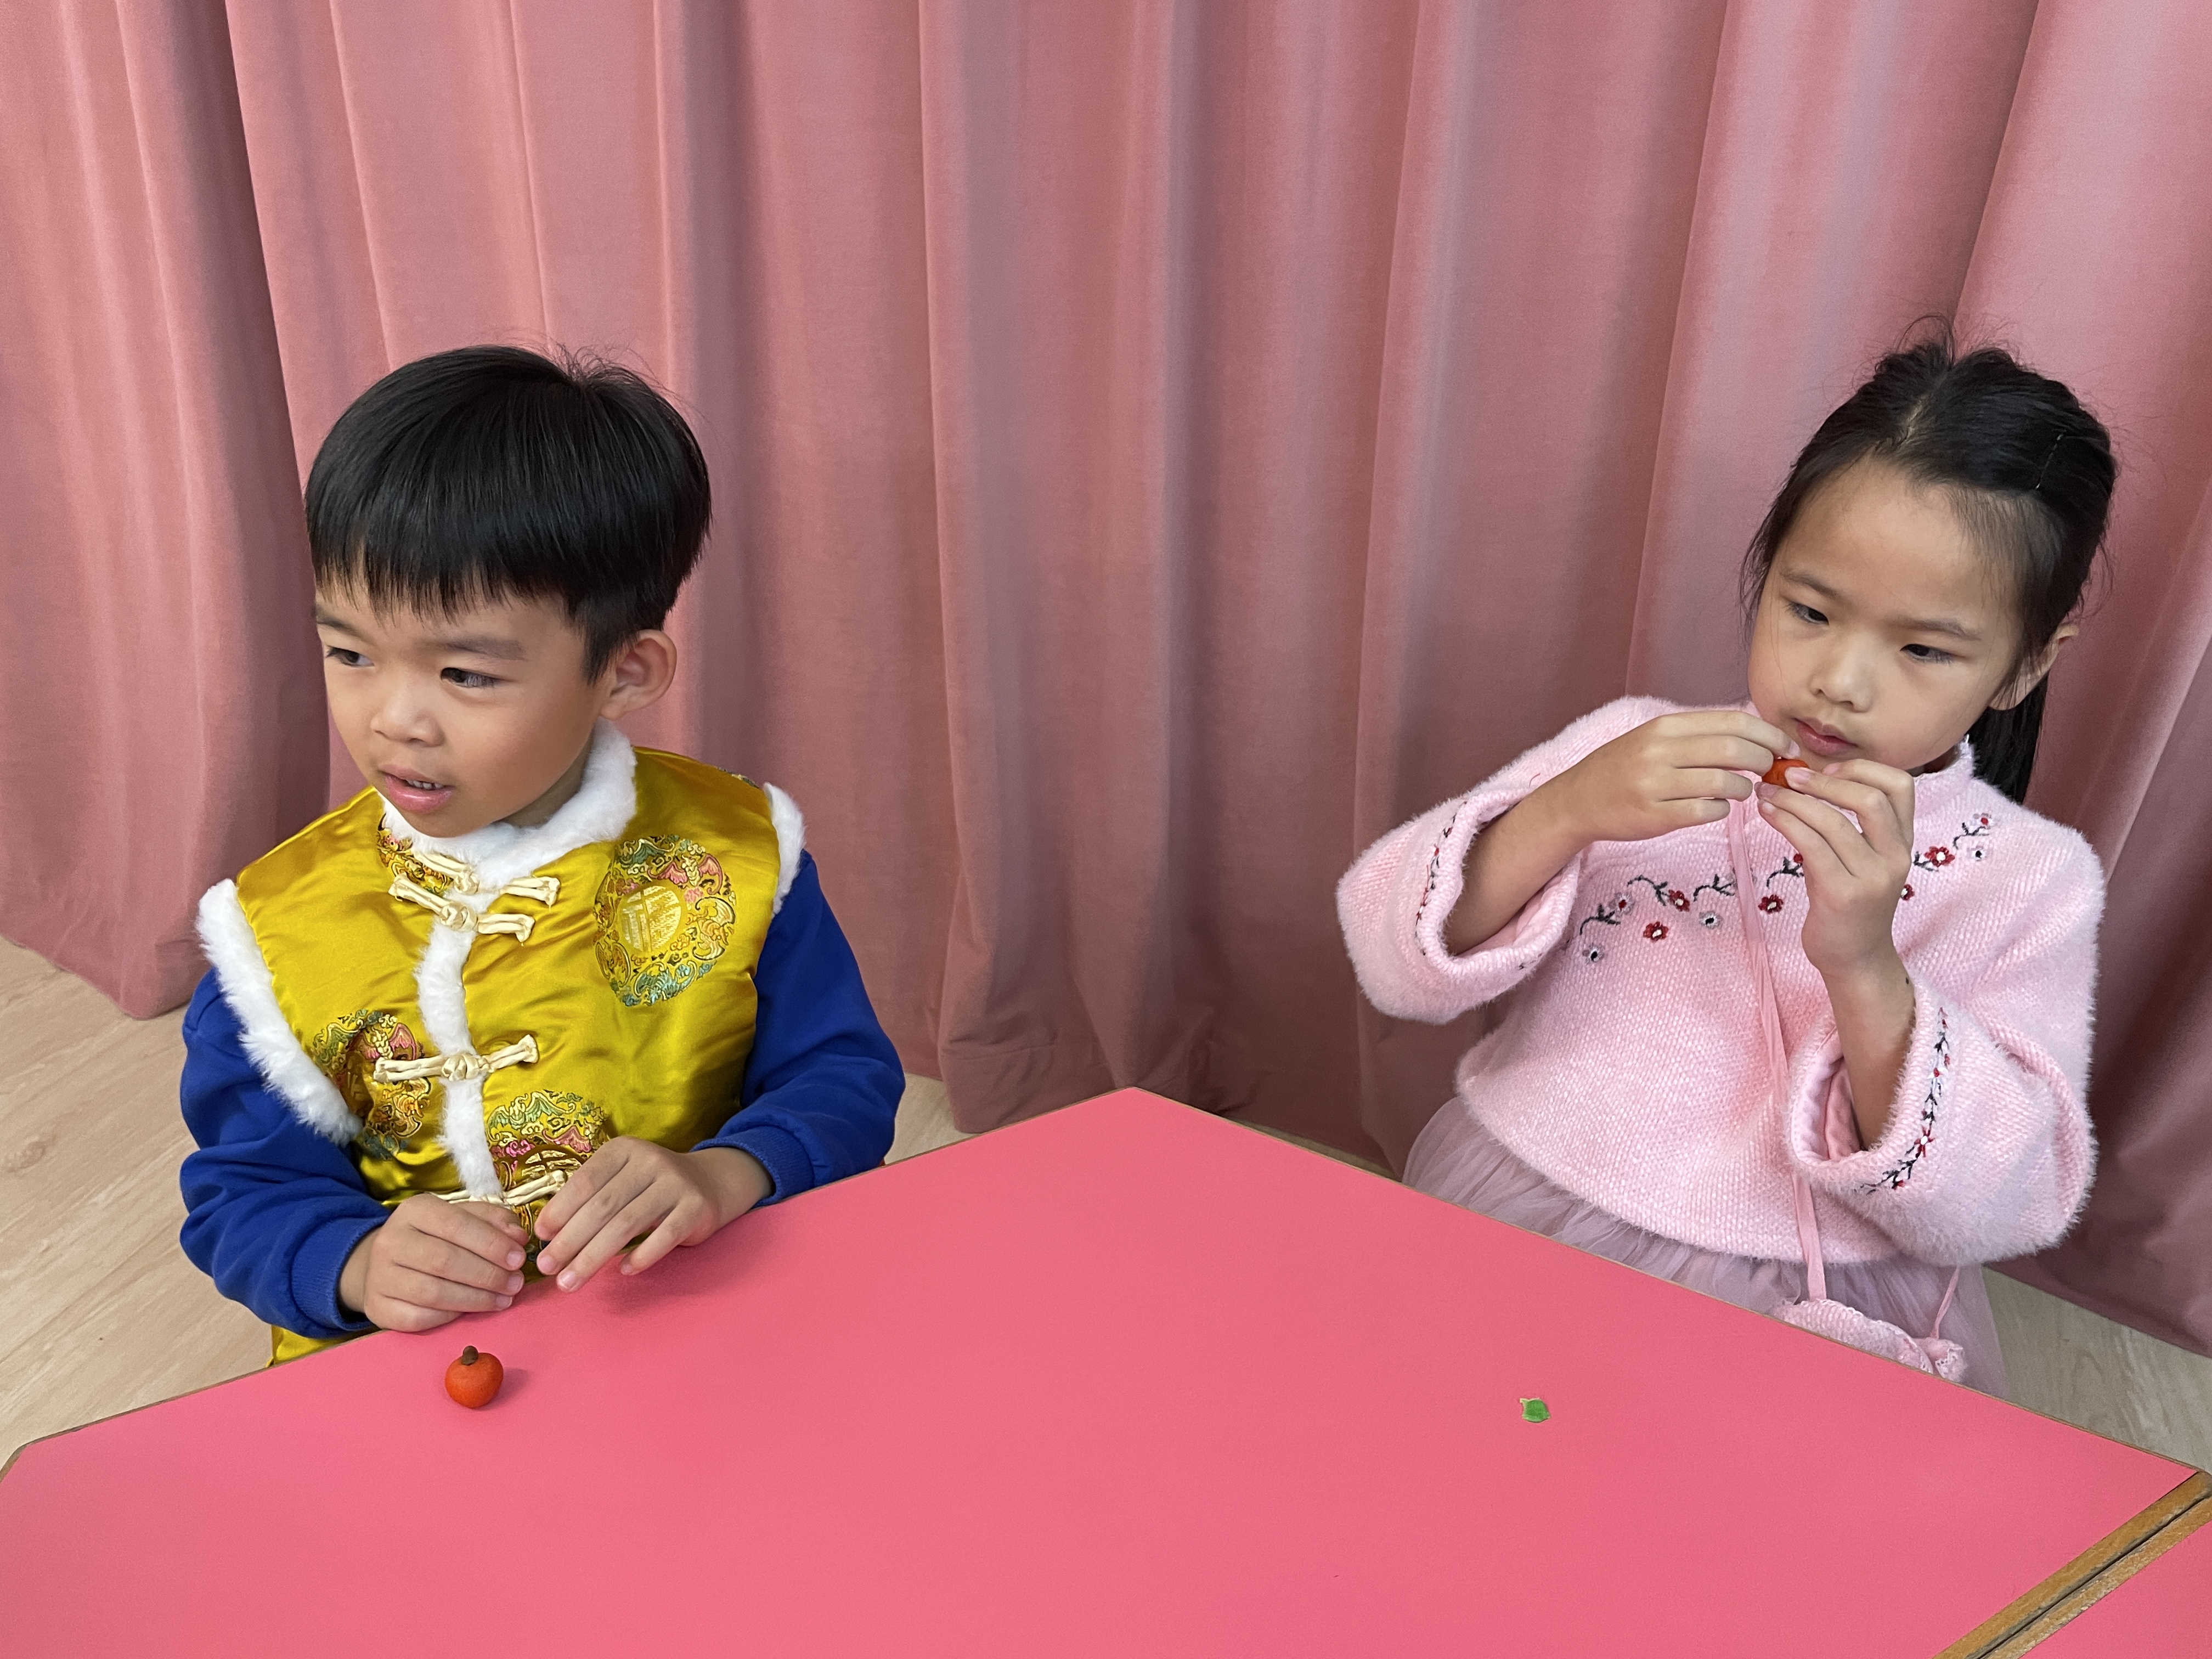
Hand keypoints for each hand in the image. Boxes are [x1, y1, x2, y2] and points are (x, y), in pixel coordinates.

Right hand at [337, 1195, 526, 1331]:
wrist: (384, 1264)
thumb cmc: (434, 1238)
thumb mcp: (462, 1218)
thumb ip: (493, 1222)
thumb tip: (518, 1237)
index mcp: (414, 1210)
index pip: (456, 1225)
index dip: (491, 1244)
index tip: (518, 1258)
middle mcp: (391, 1241)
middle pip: (444, 1260)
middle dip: (487, 1274)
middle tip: (515, 1283)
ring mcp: (380, 1276)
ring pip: (432, 1292)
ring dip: (475, 1299)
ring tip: (503, 1300)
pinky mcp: (378, 1307)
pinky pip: (417, 1318)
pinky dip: (449, 1317)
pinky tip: (471, 1312)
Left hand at [532, 1140, 769, 1290]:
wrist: (710, 1182)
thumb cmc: (651, 1187)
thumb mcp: (622, 1179)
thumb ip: (591, 1198)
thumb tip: (547, 1234)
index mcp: (624, 1150)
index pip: (585, 1181)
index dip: (559, 1210)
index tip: (539, 1237)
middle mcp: (650, 1161)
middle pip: (602, 1206)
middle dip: (570, 1241)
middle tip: (547, 1268)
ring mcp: (676, 1183)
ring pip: (627, 1224)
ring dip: (593, 1257)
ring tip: (570, 1282)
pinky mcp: (697, 1207)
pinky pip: (664, 1236)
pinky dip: (641, 1256)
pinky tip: (623, 1271)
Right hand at [1550, 711, 1794, 845]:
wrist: (1577, 800)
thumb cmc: (1623, 768)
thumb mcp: (1655, 739)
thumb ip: (1698, 735)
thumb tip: (1756, 738)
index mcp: (1665, 726)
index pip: (1733, 721)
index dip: (1769, 734)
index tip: (1785, 747)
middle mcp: (1659, 751)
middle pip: (1734, 749)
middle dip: (1764, 761)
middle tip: (1771, 771)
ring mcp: (1655, 784)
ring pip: (1724, 783)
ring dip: (1744, 789)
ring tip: (1741, 791)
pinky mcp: (1654, 816)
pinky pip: (1706, 812)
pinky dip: (1721, 810)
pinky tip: (1715, 808)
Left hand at [1757, 758, 1914, 976]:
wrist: (1853, 958)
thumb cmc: (1847, 903)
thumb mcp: (1855, 858)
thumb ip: (1843, 824)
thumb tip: (1801, 781)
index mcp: (1903, 842)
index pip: (1900, 785)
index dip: (1863, 768)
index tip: (1827, 769)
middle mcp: (1896, 857)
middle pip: (1871, 798)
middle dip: (1825, 780)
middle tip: (1788, 776)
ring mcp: (1872, 877)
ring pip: (1834, 821)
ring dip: (1793, 800)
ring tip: (1766, 792)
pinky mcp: (1843, 894)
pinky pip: (1812, 844)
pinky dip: (1785, 821)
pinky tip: (1767, 813)